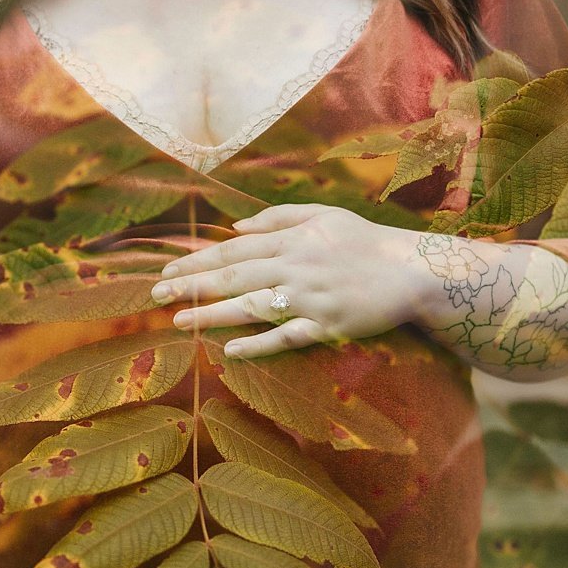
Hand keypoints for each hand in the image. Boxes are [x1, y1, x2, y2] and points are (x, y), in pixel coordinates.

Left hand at [149, 203, 430, 358]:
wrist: (412, 270)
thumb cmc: (365, 242)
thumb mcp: (323, 215)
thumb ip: (278, 217)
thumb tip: (235, 227)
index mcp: (291, 239)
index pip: (233, 250)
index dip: (196, 261)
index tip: (166, 271)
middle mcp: (295, 266)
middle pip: (234, 276)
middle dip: (191, 285)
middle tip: (155, 295)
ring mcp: (310, 298)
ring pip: (252, 306)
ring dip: (213, 314)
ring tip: (179, 322)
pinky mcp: (328, 325)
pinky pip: (287, 336)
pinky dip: (259, 344)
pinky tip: (231, 351)